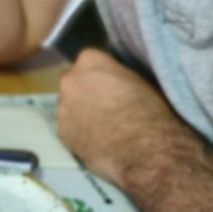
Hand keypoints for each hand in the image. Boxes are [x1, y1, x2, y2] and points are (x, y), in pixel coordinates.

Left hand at [56, 49, 186, 186]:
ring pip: (69, 107)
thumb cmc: (150, 112)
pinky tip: (98, 143)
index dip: (102, 76)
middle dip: (86, 92)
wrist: (146, 151)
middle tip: (106, 108)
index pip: (90, 61)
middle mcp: (70, 80)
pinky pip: (69, 130)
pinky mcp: (62, 134)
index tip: (112, 87)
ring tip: (103, 129)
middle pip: (75, 83)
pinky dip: (80, 134)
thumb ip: (116, 75)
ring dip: (81, 114)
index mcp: (90, 61)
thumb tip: (111, 82)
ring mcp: (63, 108)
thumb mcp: (139, 80)